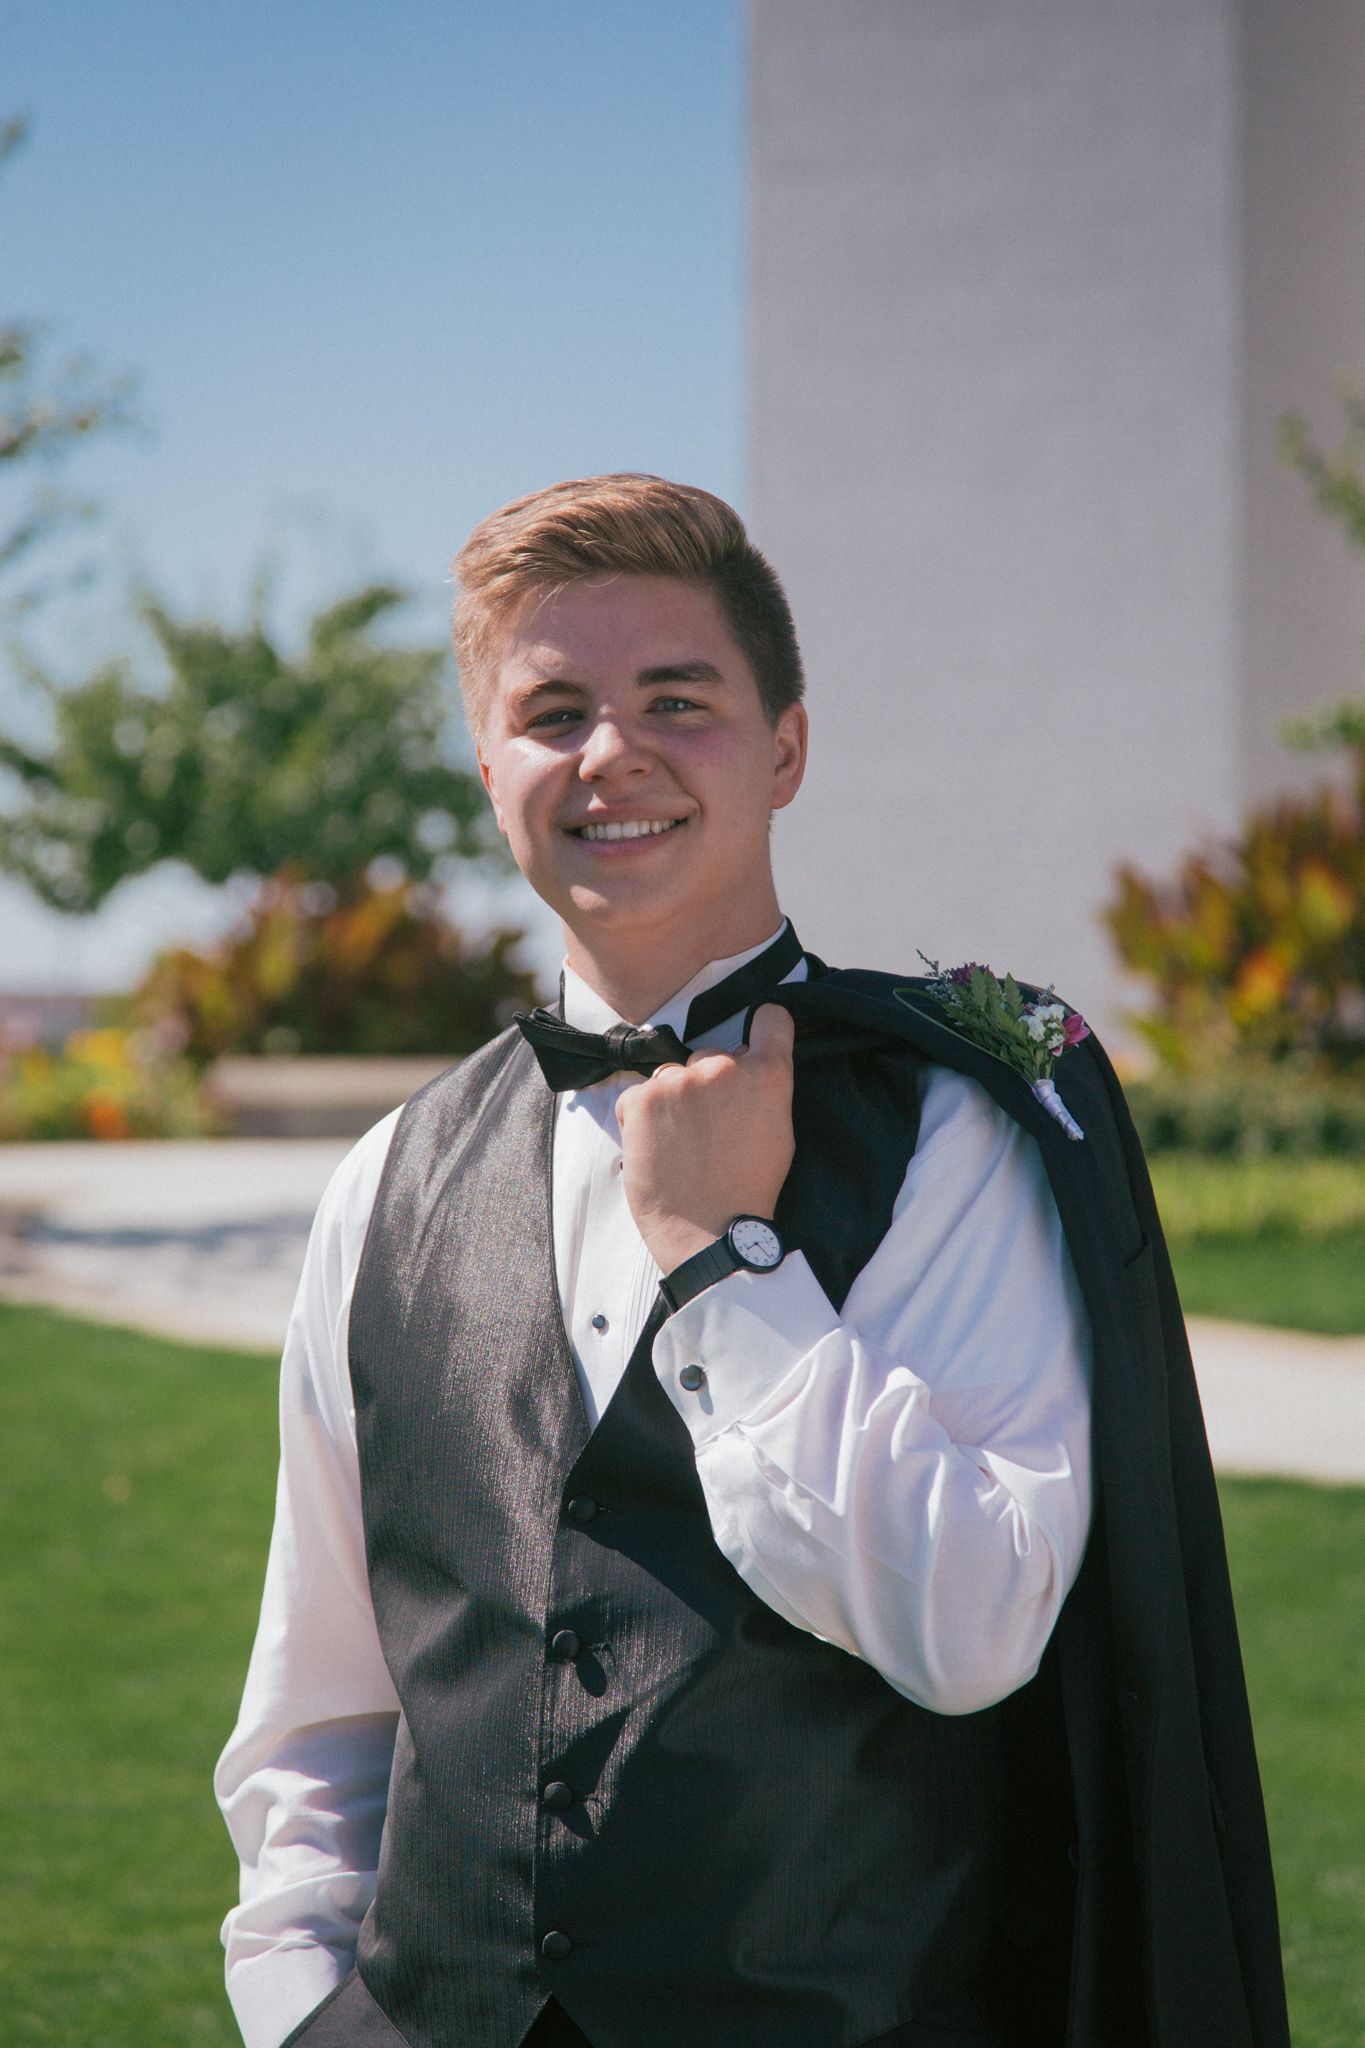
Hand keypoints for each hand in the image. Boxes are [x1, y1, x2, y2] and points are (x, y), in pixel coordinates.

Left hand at [615, 1004, 795, 1275]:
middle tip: (709, 1129)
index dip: (763, 1028)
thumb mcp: (779, 1133)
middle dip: (709, 1084)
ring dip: (674, 1101)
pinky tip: (657, 1150)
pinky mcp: (641, 1098)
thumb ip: (765, 1090)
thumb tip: (750, 1067)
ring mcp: (679, 1080)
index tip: (755, 1041)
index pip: (772, 1018)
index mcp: (768, 1073)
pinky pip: (639, 1095)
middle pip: (712, 1056)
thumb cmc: (749, 1193)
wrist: (710, 1235)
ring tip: (680, 1146)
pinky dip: (643, 1119)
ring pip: (673, 1076)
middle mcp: (724, 1066)